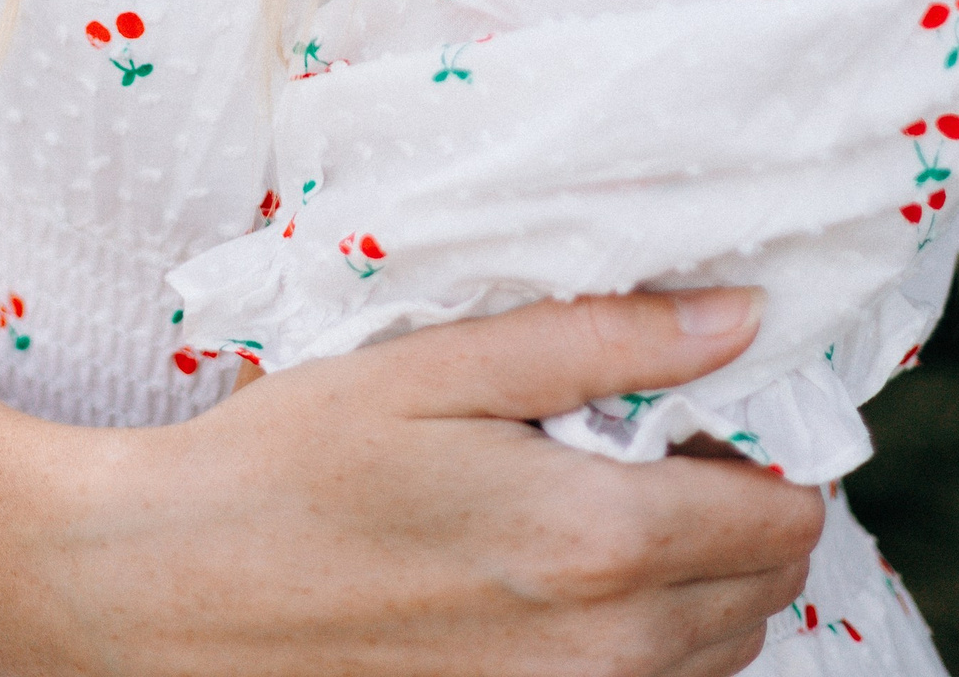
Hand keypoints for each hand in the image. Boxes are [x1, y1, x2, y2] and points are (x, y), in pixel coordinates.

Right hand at [30, 289, 819, 675]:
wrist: (171, 588)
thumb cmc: (292, 462)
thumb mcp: (439, 365)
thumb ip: (602, 340)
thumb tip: (739, 315)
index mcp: (596, 542)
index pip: (786, 514)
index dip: (768, 443)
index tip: (704, 399)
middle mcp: (605, 653)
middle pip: (767, 587)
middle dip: (739, 505)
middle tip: (648, 437)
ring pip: (718, 652)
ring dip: (697, 577)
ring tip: (593, 498)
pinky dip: (641, 638)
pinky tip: (558, 577)